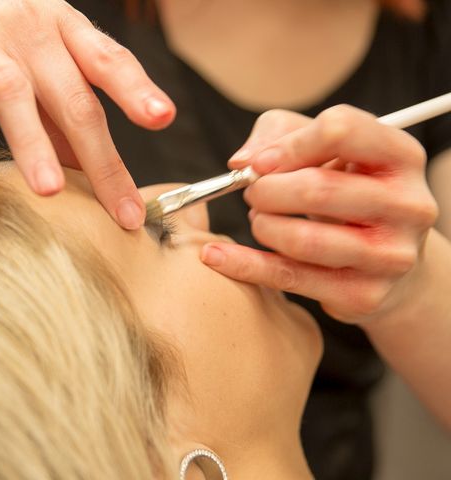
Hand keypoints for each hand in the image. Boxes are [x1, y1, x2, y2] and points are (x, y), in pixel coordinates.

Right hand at [0, 0, 175, 228]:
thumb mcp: (41, 62)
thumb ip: (62, 115)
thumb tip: (88, 170)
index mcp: (66, 33)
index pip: (109, 63)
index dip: (136, 90)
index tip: (163, 118)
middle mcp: (33, 32)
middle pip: (74, 99)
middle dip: (102, 158)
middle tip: (123, 209)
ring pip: (15, 91)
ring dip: (34, 141)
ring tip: (51, 189)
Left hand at [201, 106, 438, 323]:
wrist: (386, 256)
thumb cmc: (345, 188)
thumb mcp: (323, 147)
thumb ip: (280, 134)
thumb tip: (241, 162)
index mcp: (401, 156)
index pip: (340, 131)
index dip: (288, 145)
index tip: (258, 163)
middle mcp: (408, 206)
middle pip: (317, 189)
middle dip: (266, 191)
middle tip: (253, 194)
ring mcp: (390, 256)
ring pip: (302, 239)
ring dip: (262, 226)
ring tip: (260, 221)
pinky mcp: (363, 295)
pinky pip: (290, 278)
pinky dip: (244, 265)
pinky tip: (216, 256)